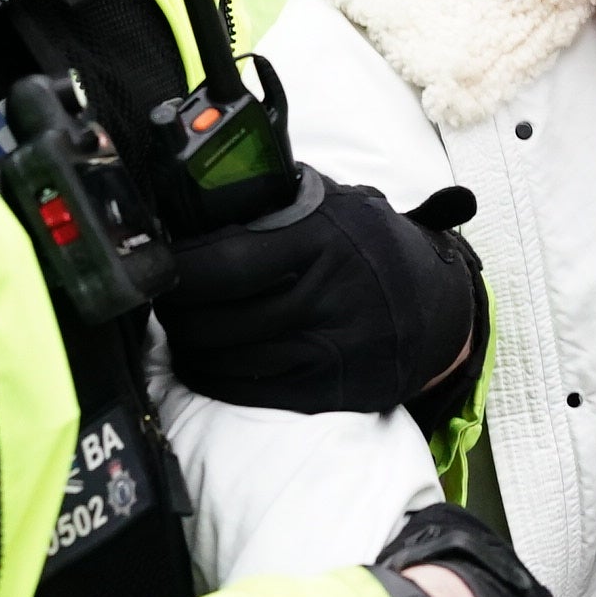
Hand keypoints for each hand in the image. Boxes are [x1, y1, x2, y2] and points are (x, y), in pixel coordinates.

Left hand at [156, 170, 482, 417]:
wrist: (438, 307)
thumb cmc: (371, 249)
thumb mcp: (336, 206)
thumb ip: (276, 204)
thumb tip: (197, 205)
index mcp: (324, 239)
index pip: (226, 262)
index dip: (177, 270)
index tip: (156, 266)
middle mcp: (330, 296)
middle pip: (217, 318)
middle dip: (174, 313)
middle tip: (162, 301)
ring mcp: (333, 349)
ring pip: (227, 359)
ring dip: (187, 348)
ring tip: (179, 331)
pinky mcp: (333, 391)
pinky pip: (251, 392)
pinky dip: (214, 379)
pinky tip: (203, 363)